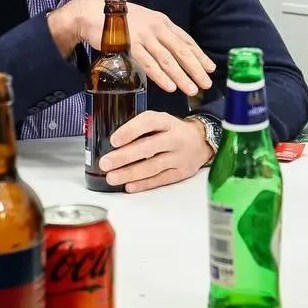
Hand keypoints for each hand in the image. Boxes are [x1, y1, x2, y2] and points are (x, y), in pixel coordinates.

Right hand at [48, 0, 215, 94]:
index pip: (186, 41)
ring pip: (168, 59)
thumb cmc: (121, 20)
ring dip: (181, 76)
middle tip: (206, 83)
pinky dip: (161, 76)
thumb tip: (173, 52)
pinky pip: (148, 63)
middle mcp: (157, 28)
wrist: (94, 13)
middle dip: (196, 68)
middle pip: (181, 51)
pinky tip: (170, 86)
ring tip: (192, 89)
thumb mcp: (146, 22)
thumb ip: (159, 35)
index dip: (199, 55)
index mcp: (163, 22)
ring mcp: (144, 36)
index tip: (210, 68)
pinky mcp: (130, 45)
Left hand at [97, 111, 211, 192]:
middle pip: (149, 147)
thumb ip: (140, 129)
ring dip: (130, 173)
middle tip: (105, 163)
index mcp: (167, 121)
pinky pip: (160, 179)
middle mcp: (175, 138)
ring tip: (112, 177)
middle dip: (124, 156)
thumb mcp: (160, 122)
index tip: (114, 140)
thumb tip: (112, 146)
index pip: (149, 122)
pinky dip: (144, 184)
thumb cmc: (172, 131)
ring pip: (153, 166)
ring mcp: (180, 157)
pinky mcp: (181, 172)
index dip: (131, 130)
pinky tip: (129, 186)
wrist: (201, 142)